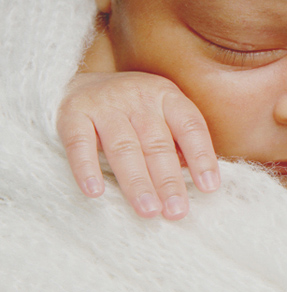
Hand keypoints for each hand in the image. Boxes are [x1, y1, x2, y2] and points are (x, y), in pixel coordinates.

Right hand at [56, 72, 219, 219]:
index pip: (190, 127)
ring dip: (137, 182)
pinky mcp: (72, 114)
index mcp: (167, 96)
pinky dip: (86, 168)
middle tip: (177, 211)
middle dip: (169, 180)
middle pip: (157, 144)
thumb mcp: (161, 112)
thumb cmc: (133, 107)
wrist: (80, 81)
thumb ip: (177, 141)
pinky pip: (80, 144)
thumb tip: (197, 178)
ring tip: (149, 210)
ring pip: (124, 148)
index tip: (209, 187)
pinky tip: (95, 191)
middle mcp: (139, 97)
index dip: (201, 157)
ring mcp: (105, 104)